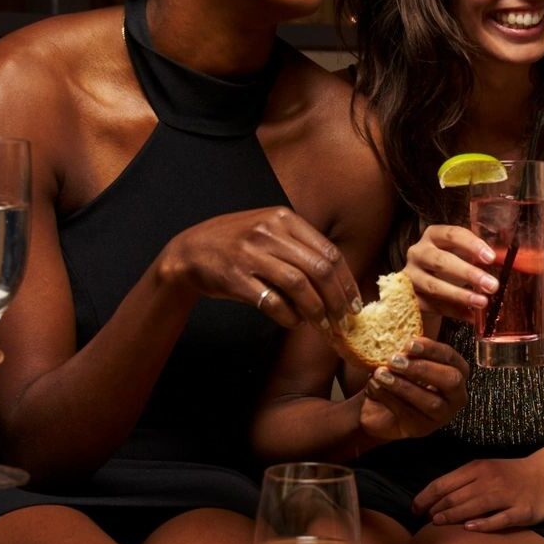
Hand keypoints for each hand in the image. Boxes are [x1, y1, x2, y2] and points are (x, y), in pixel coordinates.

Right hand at [158, 207, 361, 329]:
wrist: (188, 252)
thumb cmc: (236, 245)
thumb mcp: (269, 231)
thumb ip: (300, 247)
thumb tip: (338, 281)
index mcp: (284, 218)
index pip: (329, 252)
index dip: (346, 282)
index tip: (355, 303)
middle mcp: (269, 231)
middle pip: (319, 269)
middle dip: (337, 299)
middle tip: (344, 320)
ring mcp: (250, 252)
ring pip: (299, 285)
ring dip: (316, 310)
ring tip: (323, 325)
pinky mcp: (235, 276)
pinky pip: (271, 300)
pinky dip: (288, 315)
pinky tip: (294, 322)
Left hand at [358, 338, 468, 442]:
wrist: (378, 409)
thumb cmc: (397, 378)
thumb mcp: (406, 359)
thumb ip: (408, 349)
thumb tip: (399, 330)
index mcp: (456, 371)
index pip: (451, 357)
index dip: (431, 349)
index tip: (409, 344)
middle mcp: (455, 395)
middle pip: (451, 380)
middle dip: (422, 368)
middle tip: (395, 361)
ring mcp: (442, 415)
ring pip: (431, 401)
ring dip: (403, 385)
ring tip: (380, 374)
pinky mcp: (422, 429)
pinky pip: (410, 413)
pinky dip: (390, 398)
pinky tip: (375, 386)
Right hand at [404, 223, 501, 324]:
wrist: (423, 286)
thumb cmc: (448, 265)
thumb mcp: (460, 254)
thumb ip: (478, 256)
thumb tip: (505, 262)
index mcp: (433, 236)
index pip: (452, 234)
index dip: (472, 245)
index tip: (491, 258)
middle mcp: (418, 253)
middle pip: (441, 261)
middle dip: (468, 273)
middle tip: (491, 285)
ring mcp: (410, 276)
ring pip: (434, 286)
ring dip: (460, 295)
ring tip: (482, 302)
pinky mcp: (409, 297)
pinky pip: (432, 305)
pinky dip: (453, 312)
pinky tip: (471, 316)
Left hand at [412, 453, 543, 530]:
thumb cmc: (509, 475)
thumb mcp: (484, 470)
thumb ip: (462, 481)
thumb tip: (432, 499)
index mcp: (478, 468)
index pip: (445, 483)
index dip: (426, 497)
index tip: (414, 510)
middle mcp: (491, 480)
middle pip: (457, 496)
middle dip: (437, 509)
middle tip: (426, 521)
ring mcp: (507, 495)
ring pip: (475, 506)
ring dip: (453, 515)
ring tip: (437, 524)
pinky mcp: (522, 511)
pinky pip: (500, 518)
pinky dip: (484, 523)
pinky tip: (469, 529)